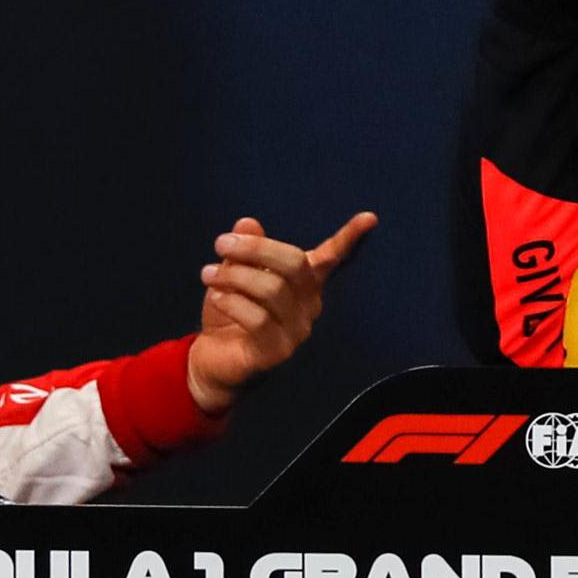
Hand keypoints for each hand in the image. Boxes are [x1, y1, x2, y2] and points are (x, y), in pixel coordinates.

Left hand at [187, 212, 377, 413]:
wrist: (214, 361)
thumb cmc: (230, 314)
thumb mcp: (233, 275)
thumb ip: (244, 252)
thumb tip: (247, 222)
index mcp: (304, 284)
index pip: (331, 258)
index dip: (349, 237)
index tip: (370, 216)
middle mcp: (308, 306)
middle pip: (294, 265)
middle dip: (256, 248)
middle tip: (221, 242)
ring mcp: (296, 332)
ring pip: (272, 289)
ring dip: (235, 276)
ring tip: (208, 273)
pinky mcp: (276, 353)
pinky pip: (257, 319)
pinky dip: (233, 302)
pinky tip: (217, 297)